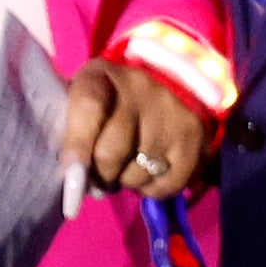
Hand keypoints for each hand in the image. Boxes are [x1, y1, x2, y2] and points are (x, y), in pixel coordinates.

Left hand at [58, 58, 208, 208]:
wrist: (168, 83)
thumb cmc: (111, 100)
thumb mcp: (83, 101)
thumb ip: (72, 133)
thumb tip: (75, 182)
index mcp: (101, 77)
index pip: (88, 108)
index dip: (77, 147)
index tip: (71, 179)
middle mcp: (140, 90)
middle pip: (110, 153)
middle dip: (99, 176)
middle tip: (99, 177)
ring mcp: (170, 114)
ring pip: (136, 175)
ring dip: (125, 182)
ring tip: (126, 168)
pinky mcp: (194, 138)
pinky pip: (165, 185)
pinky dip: (151, 189)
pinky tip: (147, 174)